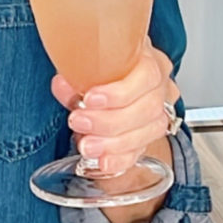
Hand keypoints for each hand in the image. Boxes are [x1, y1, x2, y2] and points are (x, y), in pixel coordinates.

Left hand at [51, 39, 180, 177]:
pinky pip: (142, 151)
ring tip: (86, 145)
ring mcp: (159, 112)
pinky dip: (120, 159)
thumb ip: (76, 73)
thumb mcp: (89, 61)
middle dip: (110, 121)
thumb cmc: (103, 65)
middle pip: (148, 109)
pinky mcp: (149, 135)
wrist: (108, 76)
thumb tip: (63, 84)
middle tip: (79, 122)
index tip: (90, 99)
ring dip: (114, 143)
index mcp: (149, 60)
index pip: (147, 76)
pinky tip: (103, 162)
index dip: (119, 92)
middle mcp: (160, 86)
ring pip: (148, 132)